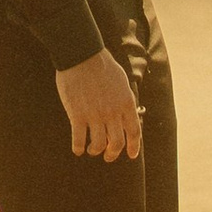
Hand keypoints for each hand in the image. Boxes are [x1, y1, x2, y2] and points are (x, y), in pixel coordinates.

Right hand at [55, 45, 141, 159]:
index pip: (134, 132)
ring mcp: (95, 115)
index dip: (133, 146)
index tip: (130, 155)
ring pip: (99, 145)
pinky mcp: (77, 115)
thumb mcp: (121, 82)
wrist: (82, 55)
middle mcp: (112, 112)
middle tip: (108, 156)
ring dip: (95, 151)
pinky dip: (78, 148)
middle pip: (117, 143)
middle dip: (112, 153)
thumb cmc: (102, 65)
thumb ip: (124, 99)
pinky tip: (77, 149)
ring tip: (91, 149)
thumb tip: (126, 113)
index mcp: (126, 103)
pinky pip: (79, 139)